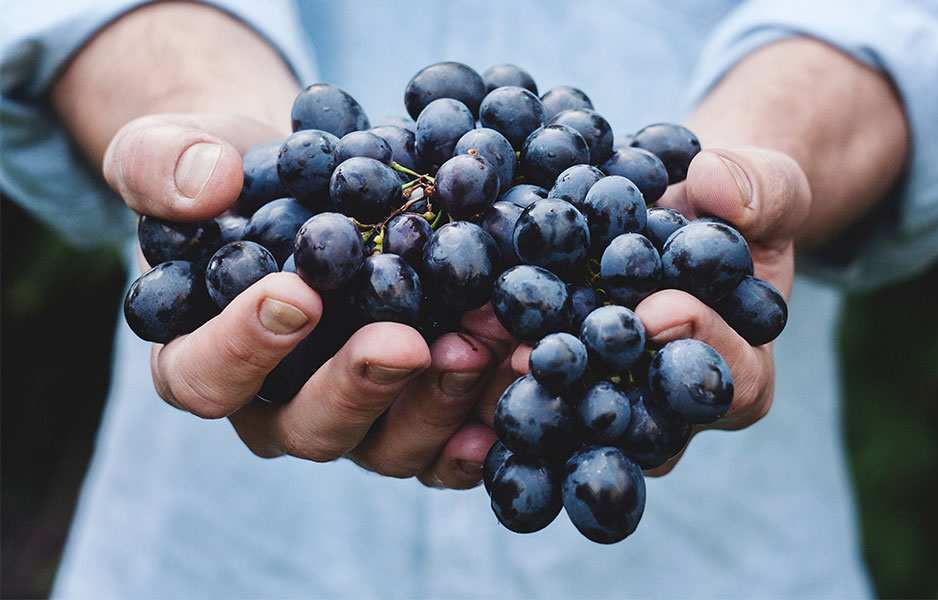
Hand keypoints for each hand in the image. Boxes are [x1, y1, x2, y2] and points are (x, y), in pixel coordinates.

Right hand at [105, 112, 503, 488]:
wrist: (311, 184)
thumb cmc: (233, 175)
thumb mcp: (175, 150)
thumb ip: (162, 164)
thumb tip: (206, 185)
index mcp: (202, 358)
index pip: (205, 377)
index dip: (243, 348)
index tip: (296, 294)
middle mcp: (277, 407)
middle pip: (309, 428)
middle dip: (360, 386)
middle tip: (406, 342)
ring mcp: (355, 418)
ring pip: (389, 445)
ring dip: (439, 402)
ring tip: (483, 345)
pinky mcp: (415, 413)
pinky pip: (449, 444)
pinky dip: (487, 422)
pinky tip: (521, 382)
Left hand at [502, 146, 810, 475]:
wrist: (678, 209)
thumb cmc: (732, 206)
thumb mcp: (767, 186)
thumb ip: (761, 189)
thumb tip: (716, 184)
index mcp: (740, 372)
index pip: (732, 381)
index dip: (700, 347)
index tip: (658, 309)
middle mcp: (671, 407)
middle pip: (641, 419)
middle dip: (596, 383)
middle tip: (548, 352)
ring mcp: (611, 401)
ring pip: (576, 414)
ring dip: (530, 383)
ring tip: (489, 342)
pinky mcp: (559, 380)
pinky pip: (530, 384)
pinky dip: (493, 360)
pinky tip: (458, 333)